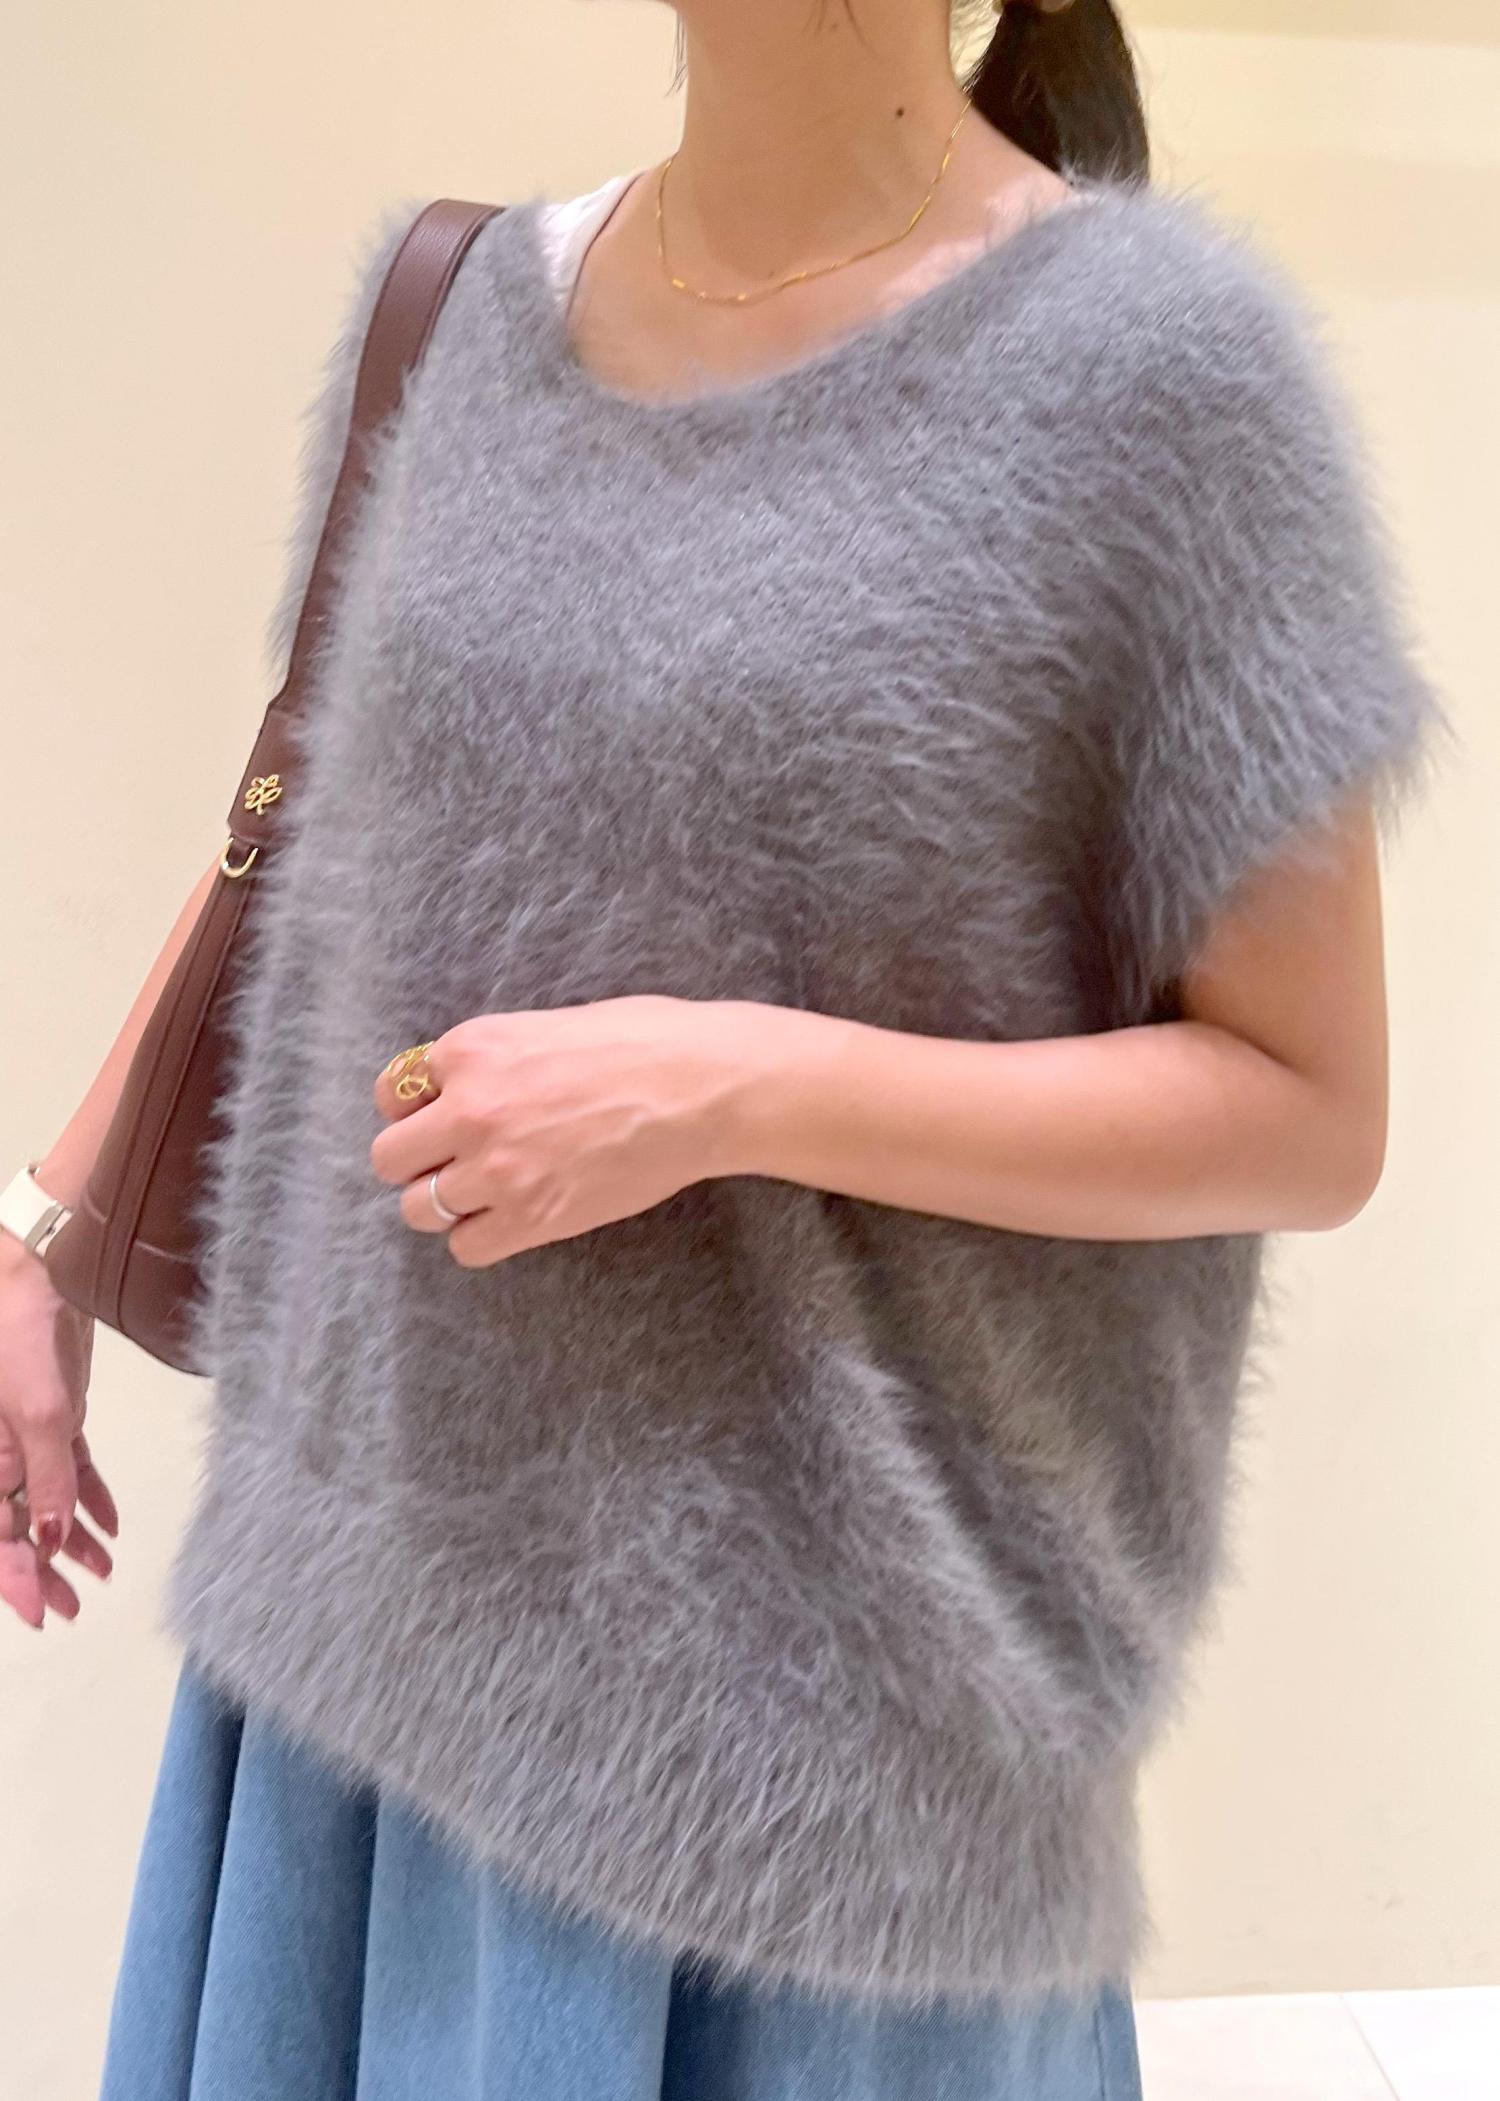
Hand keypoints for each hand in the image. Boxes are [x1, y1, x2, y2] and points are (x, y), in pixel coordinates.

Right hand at [0, 1239, 117, 1629]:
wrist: (35, 1279)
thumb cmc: (19, 1341)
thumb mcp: (40, 1416)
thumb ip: (49, 1479)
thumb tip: (53, 1541)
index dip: (15, 1579)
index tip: (39, 1615)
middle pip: (17, 1527)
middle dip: (42, 1570)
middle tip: (72, 1608)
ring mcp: (27, 1437)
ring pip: (46, 1501)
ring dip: (71, 1540)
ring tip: (101, 1573)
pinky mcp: (55, 1416)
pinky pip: (68, 1469)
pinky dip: (88, 1498)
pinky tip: (110, 1527)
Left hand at [368, 995, 758, 1266]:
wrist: (702, 1088)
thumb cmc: (646, 1041)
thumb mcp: (549, 1024)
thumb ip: (496, 1057)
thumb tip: (470, 1083)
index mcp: (472, 1049)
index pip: (394, 1092)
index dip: (416, 1108)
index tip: (440, 1115)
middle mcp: (470, 1109)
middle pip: (390, 1158)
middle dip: (416, 1162)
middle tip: (453, 1162)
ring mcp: (497, 1168)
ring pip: (418, 1210)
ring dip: (443, 1205)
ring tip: (483, 1195)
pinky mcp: (531, 1217)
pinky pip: (466, 1248)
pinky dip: (479, 1239)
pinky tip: (509, 1220)